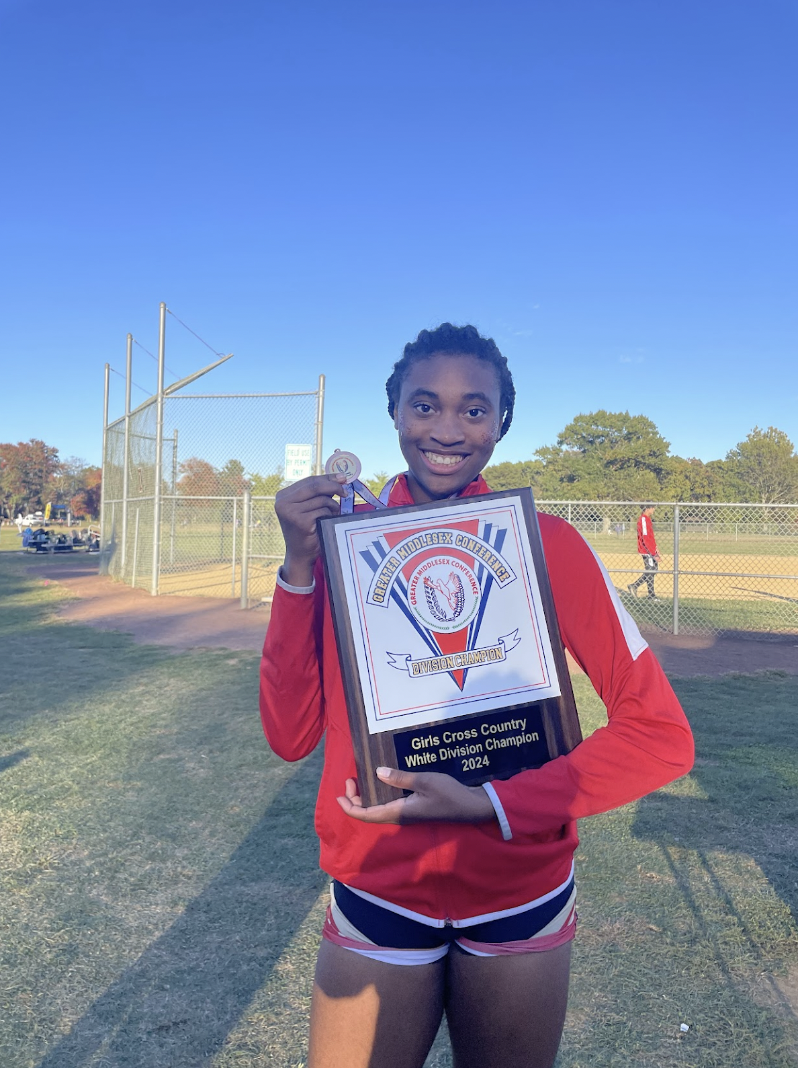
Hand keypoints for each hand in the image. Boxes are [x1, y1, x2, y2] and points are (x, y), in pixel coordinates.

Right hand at [275, 474, 346, 584]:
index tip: (343, 478)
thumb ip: (318, 492)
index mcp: (283, 496)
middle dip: (333, 486)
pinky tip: (326, 522)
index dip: (327, 478)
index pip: (308, 481)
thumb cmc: (307, 529)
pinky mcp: (300, 522)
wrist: (300, 554)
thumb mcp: (308, 506)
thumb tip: (340, 477)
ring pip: (321, 500)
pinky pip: (323, 511)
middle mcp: (283, 502)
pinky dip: (329, 515)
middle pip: (314, 486)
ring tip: (331, 515)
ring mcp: (290, 512)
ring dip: (332, 506)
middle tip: (345, 491)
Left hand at [337, 767, 496, 825]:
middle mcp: (400, 816)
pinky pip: (388, 806)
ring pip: (378, 809)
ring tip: (359, 781)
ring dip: (366, 798)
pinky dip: (378, 796)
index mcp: (399, 812)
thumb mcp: (424, 781)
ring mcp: (407, 814)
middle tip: (350, 780)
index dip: (349, 807)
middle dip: (355, 799)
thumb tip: (378, 772)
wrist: (471, 806)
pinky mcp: (413, 810)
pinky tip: (380, 783)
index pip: (366, 815)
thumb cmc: (448, 794)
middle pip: (369, 813)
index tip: (339, 795)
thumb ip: (400, 778)